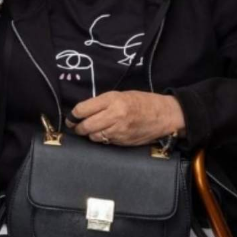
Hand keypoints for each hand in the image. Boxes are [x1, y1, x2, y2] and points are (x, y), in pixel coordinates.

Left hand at [68, 91, 184, 145]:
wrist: (164, 115)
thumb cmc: (143, 102)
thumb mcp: (121, 95)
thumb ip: (102, 103)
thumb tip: (83, 111)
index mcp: (113, 100)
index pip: (83, 109)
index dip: (74, 114)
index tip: (72, 116)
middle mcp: (115, 115)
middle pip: (86, 126)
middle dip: (78, 127)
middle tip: (75, 126)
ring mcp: (119, 131)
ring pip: (94, 136)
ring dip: (89, 134)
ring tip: (90, 130)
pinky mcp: (123, 141)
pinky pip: (105, 141)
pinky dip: (102, 138)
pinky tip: (104, 133)